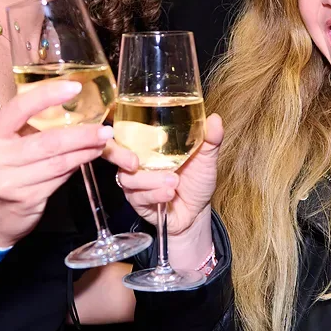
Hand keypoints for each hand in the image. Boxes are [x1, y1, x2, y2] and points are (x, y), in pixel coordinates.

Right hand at [0, 80, 114, 246]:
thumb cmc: (2, 170)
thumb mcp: (5, 144)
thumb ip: (28, 128)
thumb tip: (72, 110)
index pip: (20, 107)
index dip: (48, 95)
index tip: (75, 87)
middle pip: (48, 141)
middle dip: (81, 134)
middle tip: (104, 129)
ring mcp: (9, 181)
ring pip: (57, 162)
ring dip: (84, 152)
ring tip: (101, 143)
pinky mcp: (25, 199)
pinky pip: (58, 179)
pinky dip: (75, 167)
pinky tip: (86, 159)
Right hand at [114, 113, 222, 236]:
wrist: (197, 212)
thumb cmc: (197, 181)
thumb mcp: (205, 157)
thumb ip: (210, 138)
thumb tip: (215, 119)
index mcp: (149, 145)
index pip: (127, 132)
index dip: (118, 131)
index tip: (126, 128)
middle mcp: (139, 161)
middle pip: (116, 154)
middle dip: (120, 156)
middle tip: (136, 161)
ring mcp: (136, 181)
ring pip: (128, 177)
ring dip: (150, 180)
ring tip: (173, 181)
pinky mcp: (137, 201)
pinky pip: (138, 196)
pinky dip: (154, 194)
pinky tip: (169, 193)